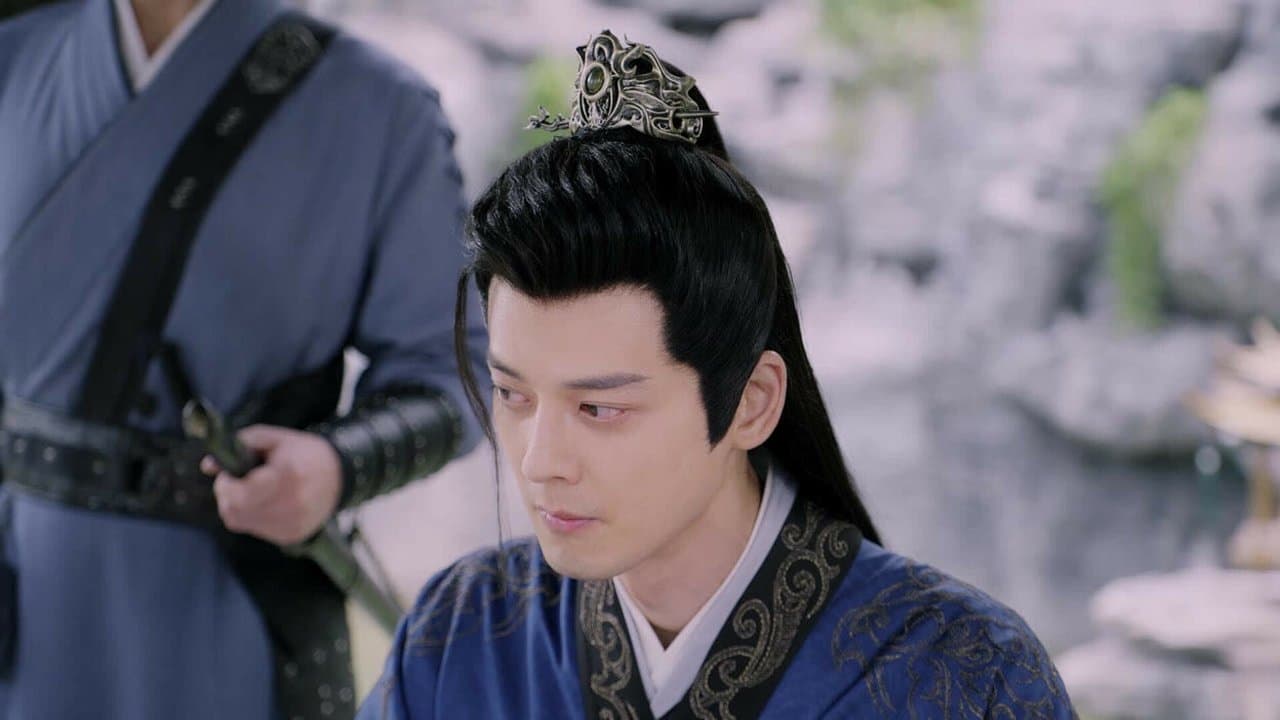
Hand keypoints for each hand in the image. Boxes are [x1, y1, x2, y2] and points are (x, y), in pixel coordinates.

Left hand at [201, 425, 342, 546]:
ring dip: (237, 506)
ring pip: (240, 522)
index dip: (224, 485)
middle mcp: (292, 504)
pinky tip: (267, 502)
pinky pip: (255, 529)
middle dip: (226, 496)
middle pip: (234, 511)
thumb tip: (208, 465)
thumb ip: (241, 444)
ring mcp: (292, 524)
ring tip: (254, 491)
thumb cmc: (303, 453)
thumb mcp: (274, 439)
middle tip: (237, 483)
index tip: (227, 475)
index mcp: (288, 476)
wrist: (338, 475)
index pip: (238, 494)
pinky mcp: (292, 536)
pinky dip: (253, 516)